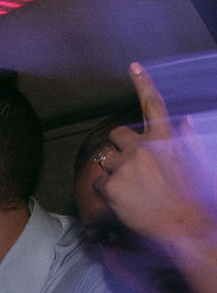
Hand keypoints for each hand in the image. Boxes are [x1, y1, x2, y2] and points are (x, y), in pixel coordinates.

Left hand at [100, 62, 216, 246]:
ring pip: (104, 159)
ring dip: (112, 170)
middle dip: (118, 146)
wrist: (183, 225)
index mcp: (166, 138)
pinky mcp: (111, 184)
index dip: (143, 83)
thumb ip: (186, 139)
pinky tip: (123, 200)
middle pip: (116, 134)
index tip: (133, 66)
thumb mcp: (195, 162)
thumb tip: (184, 120)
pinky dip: (106, 191)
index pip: (153, 104)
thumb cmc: (191, 194)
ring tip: (130, 187)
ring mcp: (125, 165)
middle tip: (130, 165)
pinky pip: (98, 183)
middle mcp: (143, 146)